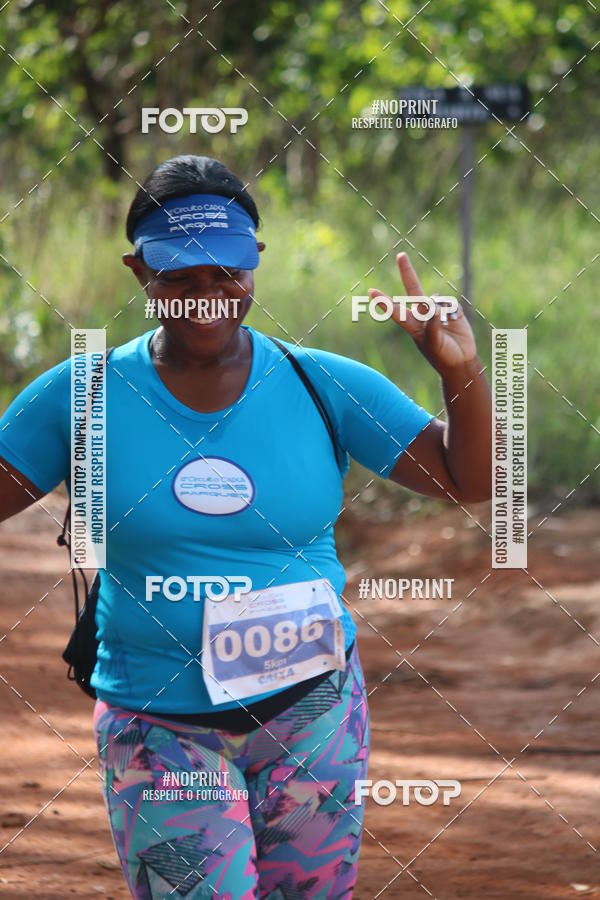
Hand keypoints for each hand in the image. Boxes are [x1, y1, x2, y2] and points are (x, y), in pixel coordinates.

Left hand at [368, 253, 478, 376]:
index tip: (371, 292)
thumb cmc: (443, 356)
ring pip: (438, 300)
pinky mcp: (452, 309)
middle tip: (401, 255)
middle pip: (413, 289)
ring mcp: (437, 310)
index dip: (384, 301)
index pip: (396, 311)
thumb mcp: (434, 345)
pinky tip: (455, 322)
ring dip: (443, 312)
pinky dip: (454, 312)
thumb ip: (432, 327)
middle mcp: (422, 315)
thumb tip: (435, 309)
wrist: (461, 361)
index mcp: (412, 326)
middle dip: (407, 272)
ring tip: (447, 328)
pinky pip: (452, 304)